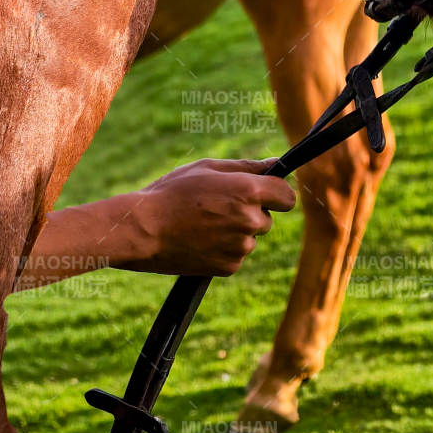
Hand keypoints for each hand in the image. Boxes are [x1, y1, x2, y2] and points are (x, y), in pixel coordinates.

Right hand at [113, 159, 296, 277]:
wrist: (144, 230)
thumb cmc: (173, 192)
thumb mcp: (209, 168)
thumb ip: (247, 167)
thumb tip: (275, 164)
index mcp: (248, 191)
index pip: (287, 197)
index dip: (277, 194)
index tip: (265, 194)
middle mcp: (250, 220)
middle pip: (267, 218)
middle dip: (251, 212)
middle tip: (218, 206)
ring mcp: (240, 247)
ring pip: (251, 237)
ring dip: (236, 231)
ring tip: (203, 223)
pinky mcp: (229, 267)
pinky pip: (236, 255)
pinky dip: (224, 249)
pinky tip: (200, 239)